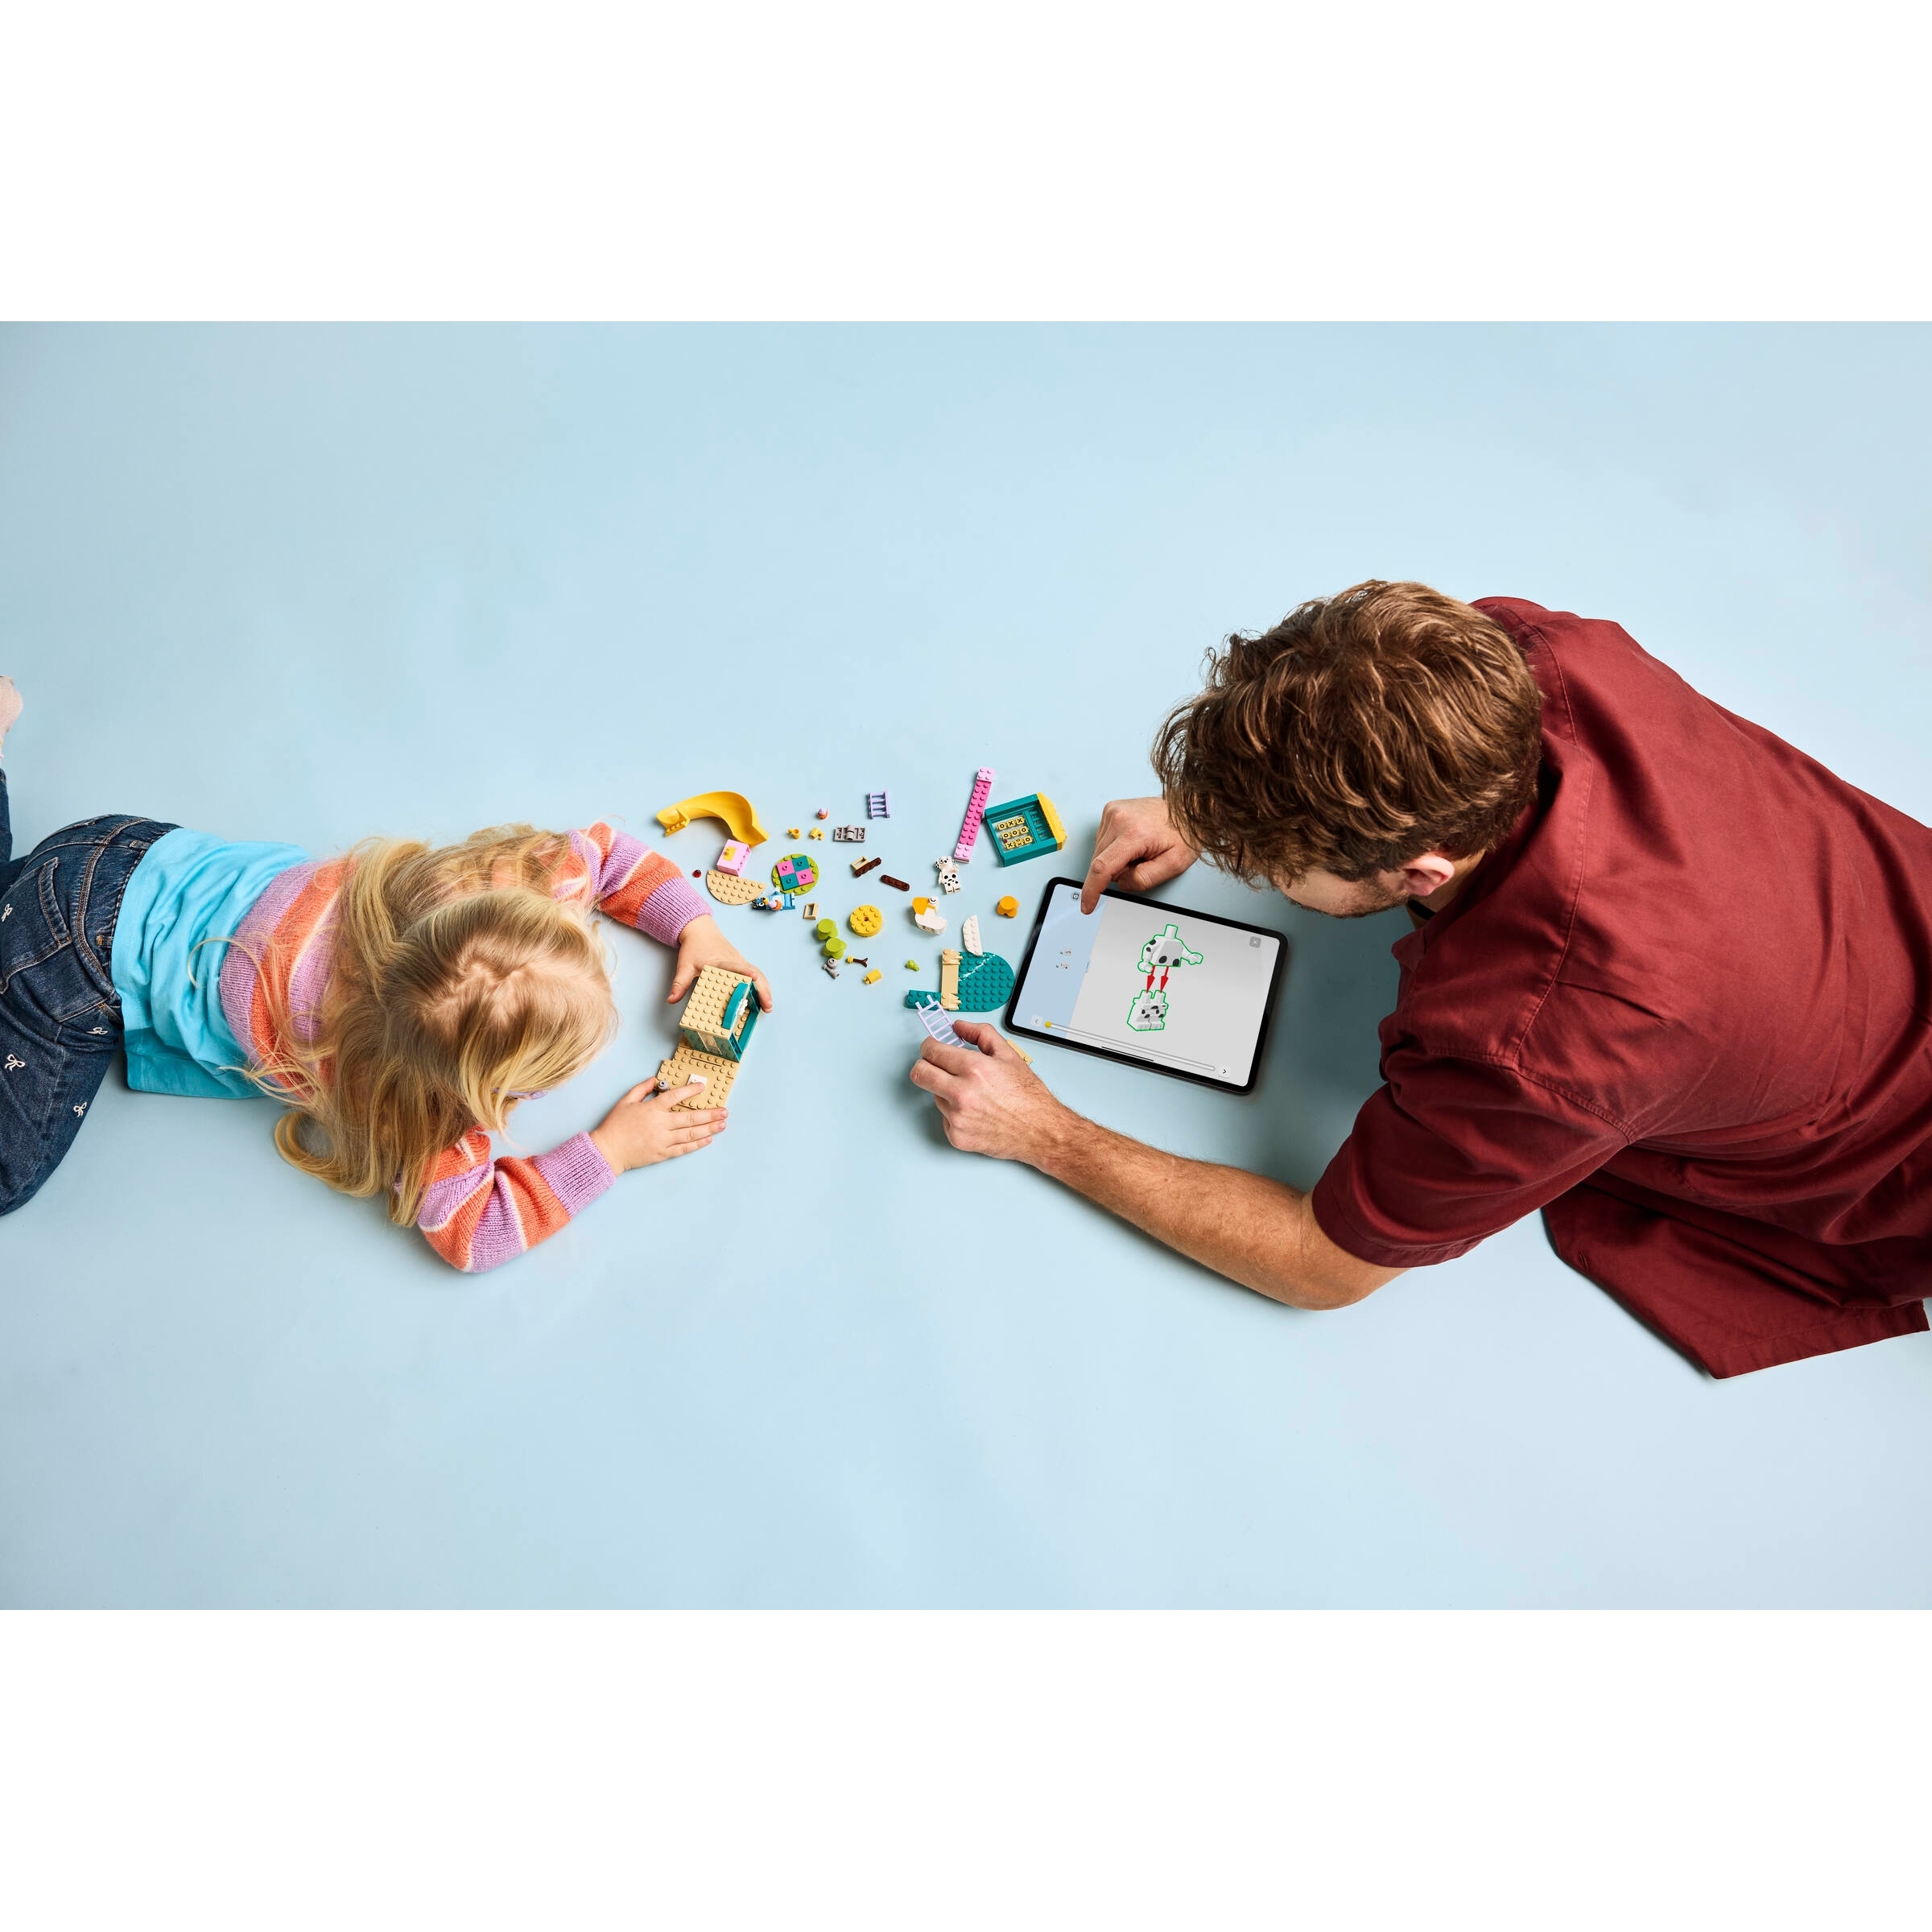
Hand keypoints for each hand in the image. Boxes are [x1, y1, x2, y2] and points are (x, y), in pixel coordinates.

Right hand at [590, 1079, 726, 1173]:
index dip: (690, 1091)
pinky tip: (708, 1139)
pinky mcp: (663, 1154)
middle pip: (691, 1118)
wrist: (608, 1150)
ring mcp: (663, 1141)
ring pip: (691, 1133)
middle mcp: (661, 1124)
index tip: (702, 1088)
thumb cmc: (615, 1125)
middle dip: (710, 1114)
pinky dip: (697, 1144)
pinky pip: (684, 1148)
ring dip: (709, 1128)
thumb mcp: (625, 1101)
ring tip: (722, 1124)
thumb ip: (641, 1089)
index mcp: (652, 1109)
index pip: (676, 1097)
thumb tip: (655, 1080)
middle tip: (724, 1111)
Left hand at [669, 913, 772, 1010]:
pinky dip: (761, 986)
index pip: (737, 967)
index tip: (755, 980)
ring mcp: (740, 962)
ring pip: (758, 975)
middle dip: (763, 989)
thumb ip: (680, 983)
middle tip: (767, 1006)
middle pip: (755, 973)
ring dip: (765, 989)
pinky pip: (755, 975)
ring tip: (767, 1006)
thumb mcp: (685, 965)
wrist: (700, 930)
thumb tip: (672, 999)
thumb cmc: (694, 947)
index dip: (747, 974)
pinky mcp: (741, 965)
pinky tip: (761, 999)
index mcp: (722, 961)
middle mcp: (735, 961)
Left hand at [908, 1020, 1071, 1163]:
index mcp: (974, 1069)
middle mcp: (962, 1093)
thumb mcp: (1009, 1055)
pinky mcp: (957, 1136)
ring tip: (971, 1094)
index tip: (933, 1048)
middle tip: (936, 1066)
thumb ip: (981, 1034)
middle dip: (925, 1065)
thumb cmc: (1028, 1096)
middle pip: (919, 1073)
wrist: (1040, 1131)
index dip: (930, 1046)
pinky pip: (943, 1118)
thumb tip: (959, 1027)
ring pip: (933, 1095)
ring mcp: (957, 1117)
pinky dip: (954, 1113)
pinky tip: (974, 1112)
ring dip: (945, 1091)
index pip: (931, 1051)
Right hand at [1080, 796, 1196, 912]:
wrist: (1188, 810)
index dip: (1092, 890)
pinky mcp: (1111, 810)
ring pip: (1100, 852)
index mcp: (1134, 833)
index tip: (1087, 904)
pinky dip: (1115, 847)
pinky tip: (1133, 840)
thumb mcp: (1174, 865)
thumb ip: (1145, 879)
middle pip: (1100, 862)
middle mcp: (1118, 819)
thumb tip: (1122, 882)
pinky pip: (1103, 840)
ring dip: (1117, 858)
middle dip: (1119, 870)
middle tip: (1142, 861)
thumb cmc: (1184, 833)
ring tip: (1140, 848)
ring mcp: (1113, 811)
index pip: (1102, 867)